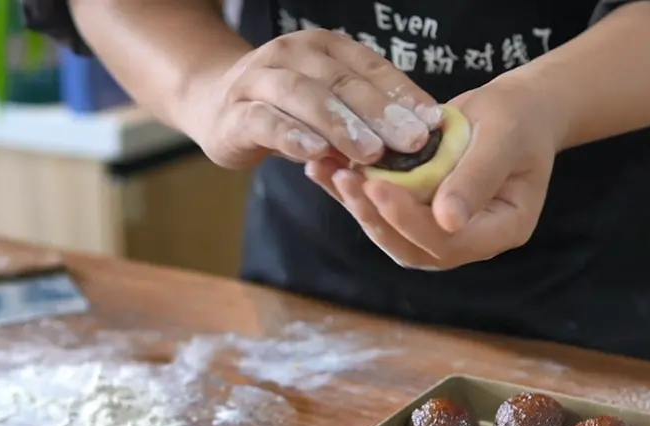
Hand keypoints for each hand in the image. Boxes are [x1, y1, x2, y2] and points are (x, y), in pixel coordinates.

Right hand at [179, 29, 443, 168]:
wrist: (215, 103)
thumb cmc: (288, 108)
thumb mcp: (330, 103)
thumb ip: (366, 116)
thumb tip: (422, 139)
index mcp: (324, 47)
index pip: (371, 67)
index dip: (404, 94)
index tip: (433, 123)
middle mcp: (292, 55)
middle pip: (341, 81)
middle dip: (380, 113)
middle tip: (412, 142)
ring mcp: (259, 80)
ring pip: (304, 97)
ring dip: (340, 125)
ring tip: (371, 153)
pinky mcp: (234, 113)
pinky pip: (265, 122)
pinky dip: (292, 136)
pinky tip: (316, 154)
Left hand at [305, 76, 564, 269]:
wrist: (515, 108)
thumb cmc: (518, 117)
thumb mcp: (503, 137)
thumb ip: (477, 177)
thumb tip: (447, 220)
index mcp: (502, 228)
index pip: (450, 241)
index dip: (410, 221)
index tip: (379, 186)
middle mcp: (469, 237)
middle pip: (414, 246)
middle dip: (375, 216)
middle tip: (344, 180)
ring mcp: (441, 228)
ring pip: (392, 232)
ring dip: (357, 205)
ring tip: (327, 171)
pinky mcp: (418, 210)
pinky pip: (382, 209)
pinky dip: (353, 191)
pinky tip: (323, 168)